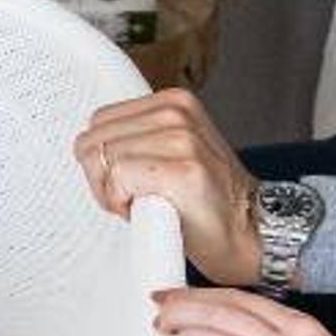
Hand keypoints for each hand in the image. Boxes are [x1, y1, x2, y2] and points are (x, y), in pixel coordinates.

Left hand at [76, 90, 261, 282]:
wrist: (248, 234)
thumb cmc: (206, 202)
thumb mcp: (171, 152)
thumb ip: (135, 139)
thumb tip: (87, 146)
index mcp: (173, 101)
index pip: (99, 121)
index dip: (103, 160)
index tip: (130, 181)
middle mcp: (177, 113)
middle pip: (93, 141)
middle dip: (102, 178)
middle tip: (136, 198)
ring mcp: (182, 138)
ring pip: (102, 161)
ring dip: (113, 194)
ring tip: (148, 205)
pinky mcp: (183, 169)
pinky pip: (118, 180)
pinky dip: (122, 204)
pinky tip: (150, 211)